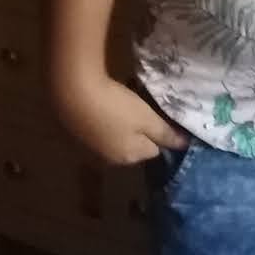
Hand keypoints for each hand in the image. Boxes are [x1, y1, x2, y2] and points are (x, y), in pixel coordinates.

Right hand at [50, 71, 189, 166]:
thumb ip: (166, 134)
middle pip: (133, 146)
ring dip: (117, 125)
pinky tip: (98, 104)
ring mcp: (89, 150)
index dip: (156, 131)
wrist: (70, 93)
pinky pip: (97, 131)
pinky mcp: (74, 137)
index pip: (154, 150)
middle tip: (134, 106)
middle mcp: (109, 160)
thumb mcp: (147, 118)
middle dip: (136, 130)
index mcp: (130, 157)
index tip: (152, 114)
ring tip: (116, 102)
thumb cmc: (116, 107)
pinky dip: (99, 121)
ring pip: (114, 138)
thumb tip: (184, 146)